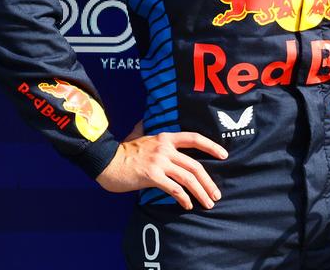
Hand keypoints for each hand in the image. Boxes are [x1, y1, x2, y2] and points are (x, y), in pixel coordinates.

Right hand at [96, 131, 227, 209]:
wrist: (105, 161)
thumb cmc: (123, 151)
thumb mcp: (140, 136)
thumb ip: (149, 133)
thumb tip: (147, 124)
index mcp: (166, 138)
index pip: (195, 138)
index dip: (211, 146)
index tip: (224, 155)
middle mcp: (165, 149)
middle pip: (195, 165)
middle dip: (209, 182)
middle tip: (216, 195)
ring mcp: (159, 162)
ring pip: (188, 179)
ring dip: (201, 193)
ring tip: (208, 203)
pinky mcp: (152, 176)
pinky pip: (174, 189)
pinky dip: (183, 198)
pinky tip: (188, 205)